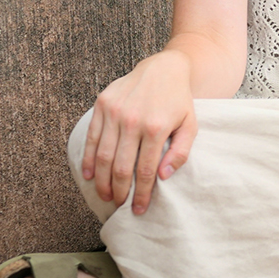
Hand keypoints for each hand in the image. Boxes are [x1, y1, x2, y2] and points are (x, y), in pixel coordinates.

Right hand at [82, 50, 198, 214]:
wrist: (163, 68)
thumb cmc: (178, 101)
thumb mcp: (190, 125)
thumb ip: (180, 152)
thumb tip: (163, 177)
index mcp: (156, 128)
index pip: (144, 171)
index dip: (141, 194)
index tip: (139, 209)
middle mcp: (133, 120)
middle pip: (120, 167)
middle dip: (119, 191)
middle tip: (120, 205)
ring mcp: (115, 112)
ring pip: (102, 156)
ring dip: (101, 181)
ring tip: (105, 195)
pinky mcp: (102, 104)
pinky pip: (91, 138)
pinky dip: (88, 159)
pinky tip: (89, 175)